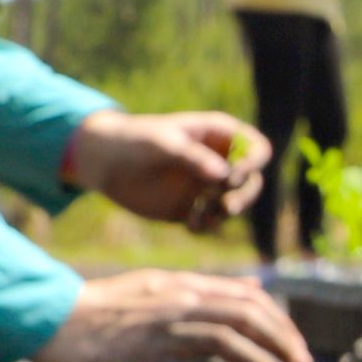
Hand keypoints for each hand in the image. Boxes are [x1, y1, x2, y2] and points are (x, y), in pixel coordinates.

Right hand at [35, 268, 310, 361]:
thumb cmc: (111, 307)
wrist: (59, 322)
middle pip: (247, 317)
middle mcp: (182, 305)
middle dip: (282, 341)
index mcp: (186, 287)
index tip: (294, 344)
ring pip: (228, 342)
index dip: (279, 322)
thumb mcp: (163, 285)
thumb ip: (211, 289)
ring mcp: (167, 333)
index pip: (248, 300)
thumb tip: (258, 288)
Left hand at [63, 110, 266, 232]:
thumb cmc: (135, 141)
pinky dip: (207, 226)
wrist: (105, 162)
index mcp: (219, 135)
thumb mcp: (163, 144)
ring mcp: (208, 185)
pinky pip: (214, 221)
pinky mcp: (195, 206)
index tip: (233, 177)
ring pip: (237, 204)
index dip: (253, 164)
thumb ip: (194, 158)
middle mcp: (220, 160)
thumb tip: (227, 175)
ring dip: (223, 214)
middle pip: (253, 181)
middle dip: (244, 196)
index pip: (257, 149)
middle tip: (225, 207)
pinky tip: (189, 226)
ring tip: (197, 216)